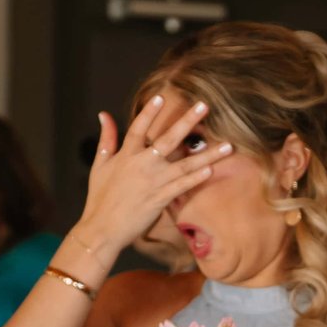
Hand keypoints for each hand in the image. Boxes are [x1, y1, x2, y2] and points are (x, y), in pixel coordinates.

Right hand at [60, 95, 234, 266]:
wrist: (102, 229)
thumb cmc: (99, 198)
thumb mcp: (99, 165)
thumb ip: (106, 138)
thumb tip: (104, 114)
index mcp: (125, 155)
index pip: (138, 128)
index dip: (149, 112)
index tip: (161, 97)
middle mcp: (141, 165)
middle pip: (167, 139)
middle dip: (187, 121)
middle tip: (204, 106)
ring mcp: (152, 182)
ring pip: (184, 165)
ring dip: (207, 154)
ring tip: (227, 145)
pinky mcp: (159, 199)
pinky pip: (182, 186)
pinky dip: (196, 179)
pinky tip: (211, 170)